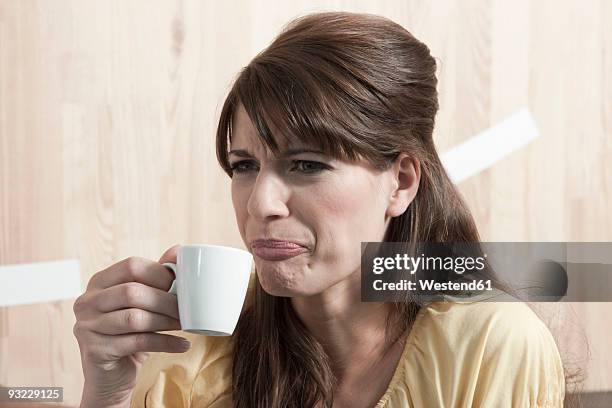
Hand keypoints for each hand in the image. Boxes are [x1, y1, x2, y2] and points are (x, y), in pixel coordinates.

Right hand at [73, 245, 189, 407]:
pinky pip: (137, 342)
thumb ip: (155, 278)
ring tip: (186, 325)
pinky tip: (182, 344)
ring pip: (134, 318)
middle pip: (132, 292)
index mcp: (99, 282)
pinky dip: (165, 342)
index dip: (159, 273)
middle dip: (166, 300)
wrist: (110, 377)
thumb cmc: (130, 334)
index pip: (131, 265)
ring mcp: (87, 326)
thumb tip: (178, 250)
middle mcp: (87, 301)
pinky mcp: (95, 350)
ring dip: (166, 321)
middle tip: (187, 310)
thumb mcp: (142, 304)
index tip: (180, 285)